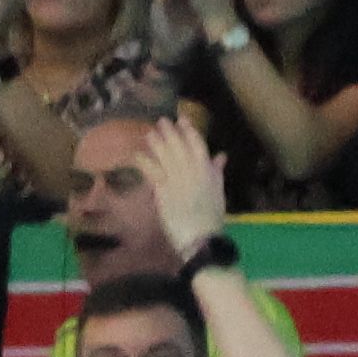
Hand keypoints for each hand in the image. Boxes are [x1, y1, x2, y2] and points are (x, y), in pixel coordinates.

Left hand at [132, 115, 232, 264]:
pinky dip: (144, 162)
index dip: (189, 131)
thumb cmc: (211, 216)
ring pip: (165, 156)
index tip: (182, 119)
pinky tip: (136, 154)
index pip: (198, 145)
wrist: (201, 237)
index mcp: (207, 171)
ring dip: (156, 143)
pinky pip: (152, 172)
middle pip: (179, 147)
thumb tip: (221, 156)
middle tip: (162, 121)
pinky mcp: (163, 191)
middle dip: (170, 133)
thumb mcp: (219, 191)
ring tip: (149, 133)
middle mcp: (192, 172)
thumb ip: (217, 172)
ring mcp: (176, 180)